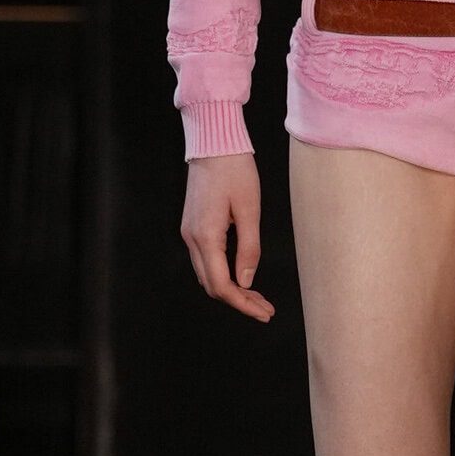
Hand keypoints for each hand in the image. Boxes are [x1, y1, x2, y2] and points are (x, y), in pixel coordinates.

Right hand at [181, 153, 274, 322]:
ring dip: (231, 289)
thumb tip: (246, 281)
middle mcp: (192, 238)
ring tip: (258, 297)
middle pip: (212, 285)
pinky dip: (223, 273)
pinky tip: (241, 275)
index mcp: (206, 236)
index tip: (263, 312)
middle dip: (239, 301)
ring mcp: (189, 232)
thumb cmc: (235, 171)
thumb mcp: (250, 210)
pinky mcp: (192, 226)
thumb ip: (249, 249)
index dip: (242, 304)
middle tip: (265, 308)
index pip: (222, 285)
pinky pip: (205, 260)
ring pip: (207, 274)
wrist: (213, 143)